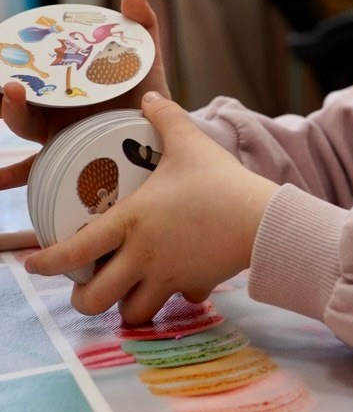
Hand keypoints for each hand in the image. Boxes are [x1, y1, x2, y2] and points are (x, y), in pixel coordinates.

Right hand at [0, 0, 169, 188]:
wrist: (163, 137)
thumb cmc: (148, 95)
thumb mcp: (146, 61)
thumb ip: (142, 27)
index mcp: (65, 83)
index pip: (34, 69)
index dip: (16, 59)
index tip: (8, 49)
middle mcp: (54, 109)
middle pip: (20, 98)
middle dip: (8, 92)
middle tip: (9, 84)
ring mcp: (56, 136)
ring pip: (24, 126)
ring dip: (11, 114)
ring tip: (7, 101)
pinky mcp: (64, 163)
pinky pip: (33, 172)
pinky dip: (11, 178)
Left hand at [24, 92, 278, 322]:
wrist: (260, 219)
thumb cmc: (219, 181)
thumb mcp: (189, 142)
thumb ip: (165, 117)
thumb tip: (149, 97)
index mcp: (131, 222)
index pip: (76, 250)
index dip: (48, 262)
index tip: (33, 264)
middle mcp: (142, 256)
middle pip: (96, 299)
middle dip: (84, 300)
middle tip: (85, 290)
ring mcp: (167, 277)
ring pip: (132, 313)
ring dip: (125, 307)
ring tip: (126, 294)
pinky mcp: (194, 286)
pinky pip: (178, 301)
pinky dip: (175, 298)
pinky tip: (180, 284)